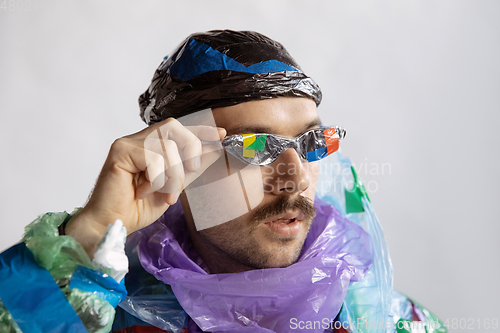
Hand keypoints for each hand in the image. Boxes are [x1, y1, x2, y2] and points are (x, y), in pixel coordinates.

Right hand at [66, 117, 225, 256]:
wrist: (113, 225)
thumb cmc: (137, 208)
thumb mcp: (173, 187)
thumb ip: (191, 169)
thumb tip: (214, 151)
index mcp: (150, 147)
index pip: (178, 129)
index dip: (201, 130)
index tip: (222, 135)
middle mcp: (138, 141)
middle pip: (173, 127)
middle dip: (190, 147)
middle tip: (192, 170)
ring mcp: (127, 143)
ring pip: (166, 146)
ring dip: (173, 175)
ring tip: (165, 195)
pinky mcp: (120, 151)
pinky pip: (153, 157)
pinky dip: (157, 178)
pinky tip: (145, 191)